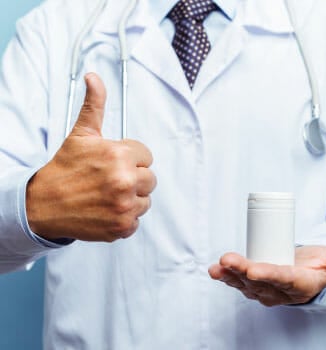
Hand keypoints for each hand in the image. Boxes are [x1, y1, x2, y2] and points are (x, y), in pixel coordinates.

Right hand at [26, 73, 156, 242]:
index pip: (147, 156)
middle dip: (134, 178)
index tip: (113, 164)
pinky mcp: (122, 227)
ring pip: (145, 200)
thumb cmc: (66, 168)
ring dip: (131, 199)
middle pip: (150, 179)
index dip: (131, 159)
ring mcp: (125, 206)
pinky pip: (137, 220)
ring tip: (107, 195)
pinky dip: (125, 218)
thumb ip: (94, 105)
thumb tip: (94, 77)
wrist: (45, 204)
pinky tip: (106, 211)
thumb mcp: (81, 134)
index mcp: (120, 155)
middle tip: (110, 180)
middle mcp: (126, 180)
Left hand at [208, 244, 325, 305]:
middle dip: (241, 270)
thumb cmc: (319, 266)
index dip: (267, 274)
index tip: (253, 270)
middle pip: (258, 280)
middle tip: (227, 261)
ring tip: (216, 267)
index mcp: (298, 284)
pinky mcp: (253, 283)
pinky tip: (215, 270)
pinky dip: (226, 275)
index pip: (282, 279)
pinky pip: (238, 281)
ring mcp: (264, 289)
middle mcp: (279, 290)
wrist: (307, 274)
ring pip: (244, 283)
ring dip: (229, 274)